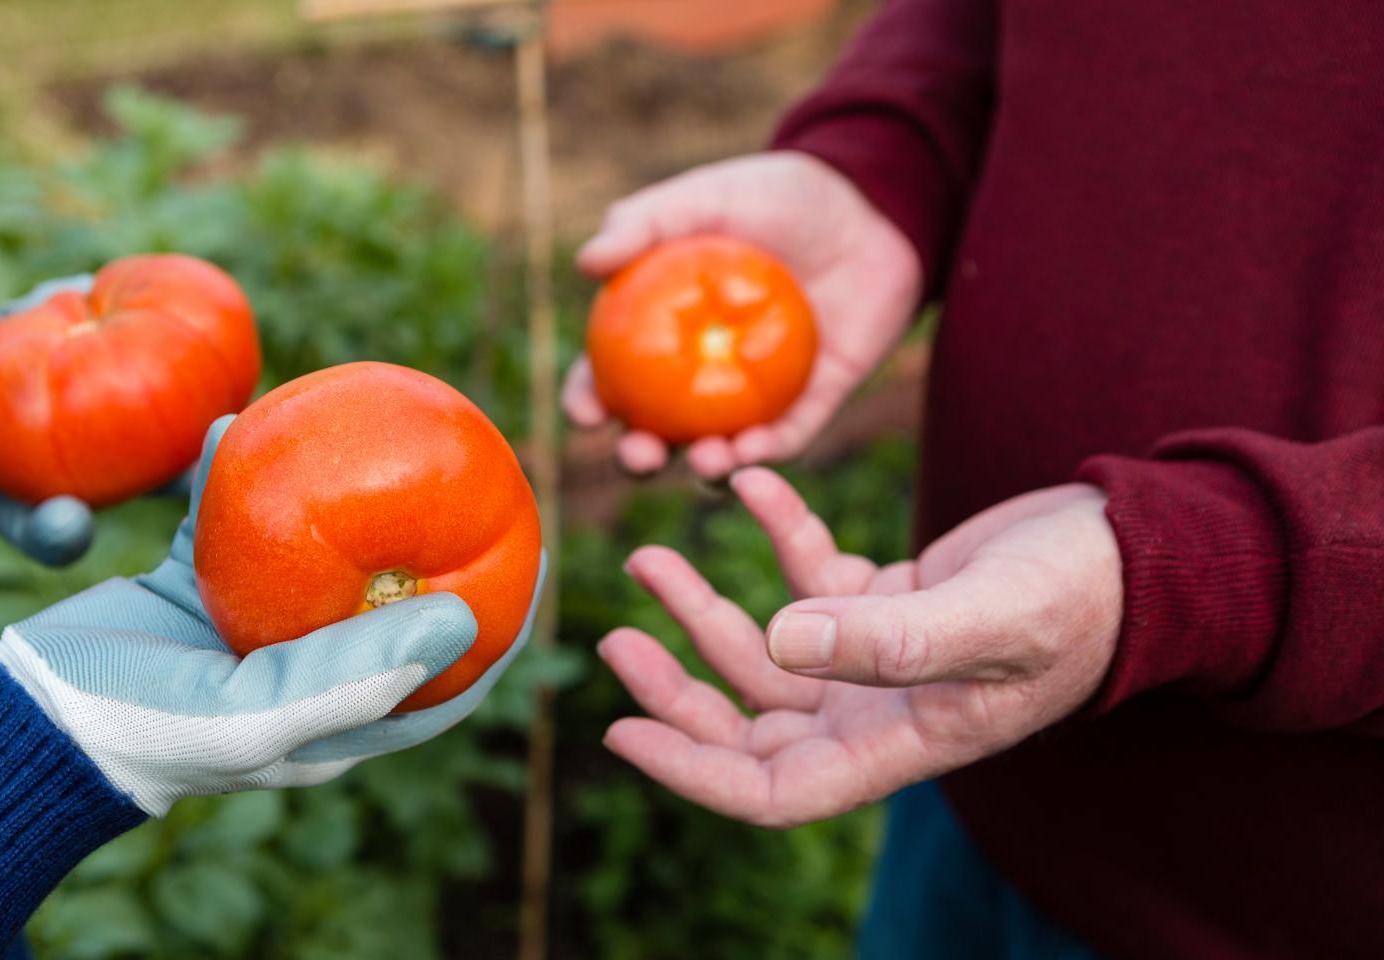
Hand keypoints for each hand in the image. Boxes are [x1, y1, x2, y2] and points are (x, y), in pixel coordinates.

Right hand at [0, 415, 547, 815]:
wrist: (28, 717)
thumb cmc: (146, 730)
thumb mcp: (255, 716)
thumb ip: (354, 674)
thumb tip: (467, 617)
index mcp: (338, 715)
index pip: (446, 672)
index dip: (502, 616)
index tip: (540, 550)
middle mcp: (304, 668)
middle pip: (391, 595)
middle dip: (431, 534)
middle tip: (467, 461)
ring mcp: (249, 625)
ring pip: (314, 546)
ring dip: (335, 490)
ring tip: (362, 421)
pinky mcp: (192, 588)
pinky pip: (230, 518)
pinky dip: (236, 474)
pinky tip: (240, 421)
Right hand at [564, 152, 921, 478]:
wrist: (870, 207)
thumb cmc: (777, 196)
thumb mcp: (706, 197)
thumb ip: (643, 222)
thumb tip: (585, 263)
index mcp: (660, 330)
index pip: (609, 376)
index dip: (589, 400)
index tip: (587, 413)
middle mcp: (700, 372)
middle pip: (655, 430)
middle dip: (638, 457)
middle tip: (640, 455)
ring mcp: (754, 394)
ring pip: (718, 448)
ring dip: (705, 467)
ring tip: (707, 458)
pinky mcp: (811, 402)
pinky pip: (785, 438)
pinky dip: (769, 452)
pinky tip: (756, 451)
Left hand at [599, 468, 1120, 827]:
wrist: (1144, 549)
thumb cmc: (1086, 595)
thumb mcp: (992, 616)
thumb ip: (889, 637)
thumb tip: (779, 640)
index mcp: (898, 740)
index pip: (772, 788)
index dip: (691, 771)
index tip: (620, 732)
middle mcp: (879, 709)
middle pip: (750, 724)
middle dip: (678, 689)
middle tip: (617, 637)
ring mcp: (881, 656)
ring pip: (768, 649)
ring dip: (707, 608)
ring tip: (651, 556)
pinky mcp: (890, 599)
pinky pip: (812, 575)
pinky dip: (777, 535)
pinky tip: (749, 486)